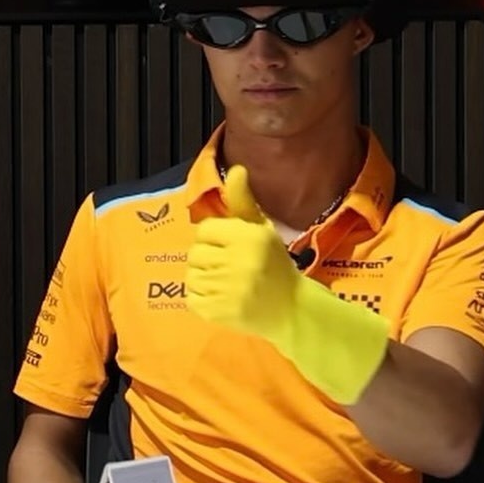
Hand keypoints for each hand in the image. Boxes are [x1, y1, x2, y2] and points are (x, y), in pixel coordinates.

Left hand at [186, 165, 389, 403]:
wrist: (292, 309)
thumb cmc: (274, 264)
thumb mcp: (261, 228)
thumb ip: (243, 199)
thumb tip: (235, 169)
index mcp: (248, 237)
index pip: (205, 230)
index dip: (215, 238)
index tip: (231, 248)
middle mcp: (239, 262)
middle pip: (195, 254)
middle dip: (208, 259)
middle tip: (230, 267)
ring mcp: (229, 291)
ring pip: (191, 276)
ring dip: (204, 279)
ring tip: (227, 283)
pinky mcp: (220, 313)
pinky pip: (192, 299)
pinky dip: (202, 299)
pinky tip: (223, 298)